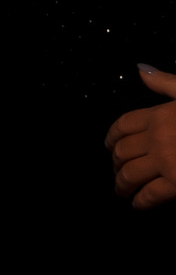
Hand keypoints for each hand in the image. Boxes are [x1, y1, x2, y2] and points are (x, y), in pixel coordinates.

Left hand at [106, 65, 175, 208]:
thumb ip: (166, 83)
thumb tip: (141, 70)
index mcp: (160, 115)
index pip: (123, 125)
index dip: (111, 137)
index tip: (108, 146)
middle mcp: (158, 138)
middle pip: (122, 152)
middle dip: (115, 163)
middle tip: (116, 170)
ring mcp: (167, 161)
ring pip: (129, 175)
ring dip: (121, 184)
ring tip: (122, 190)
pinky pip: (151, 195)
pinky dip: (141, 202)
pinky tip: (139, 205)